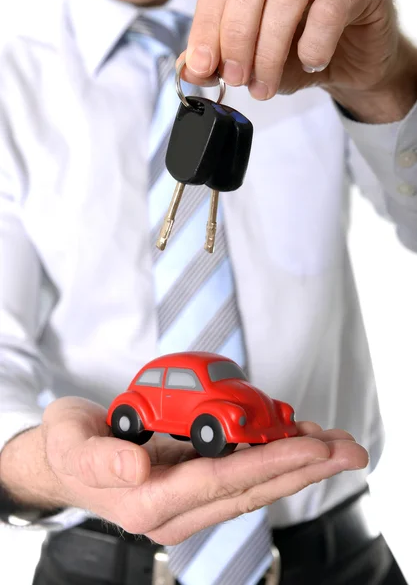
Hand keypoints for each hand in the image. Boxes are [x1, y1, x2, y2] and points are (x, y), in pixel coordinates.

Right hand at [1, 397, 367, 544]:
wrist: (65, 462)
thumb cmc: (69, 447)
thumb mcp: (71, 443)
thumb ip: (100, 458)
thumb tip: (136, 466)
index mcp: (148, 501)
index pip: (221, 481)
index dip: (269, 463)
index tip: (312, 448)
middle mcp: (175, 509)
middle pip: (250, 489)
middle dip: (303, 469)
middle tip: (349, 450)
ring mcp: (188, 502)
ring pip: (253, 487)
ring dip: (297, 467)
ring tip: (337, 447)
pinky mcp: (194, 488)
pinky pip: (242, 478)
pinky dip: (274, 461)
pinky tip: (299, 445)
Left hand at [180, 0, 416, 121]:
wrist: (352, 63)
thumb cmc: (300, 53)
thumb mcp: (253, 62)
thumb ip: (220, 61)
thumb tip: (189, 68)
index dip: (206, 27)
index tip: (201, 66)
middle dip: (236, 39)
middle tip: (236, 78)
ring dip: (269, 50)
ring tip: (264, 86)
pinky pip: (329, 11)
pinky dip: (313, 44)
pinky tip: (310, 62)